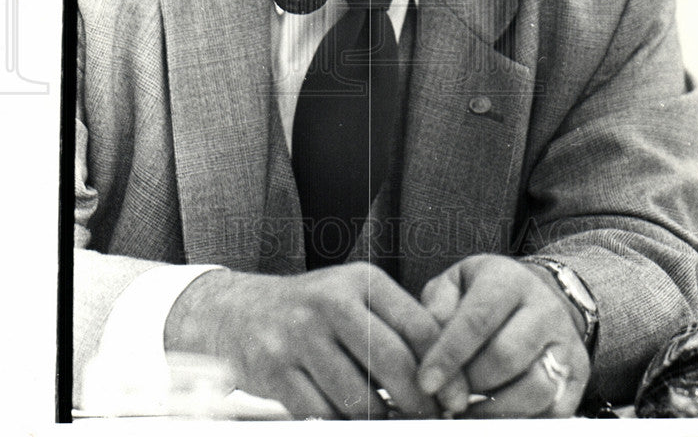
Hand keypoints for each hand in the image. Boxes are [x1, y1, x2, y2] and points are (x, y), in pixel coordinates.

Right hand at [165, 262, 441, 418]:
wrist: (239, 311)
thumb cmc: (311, 308)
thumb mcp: (354, 296)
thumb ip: (395, 324)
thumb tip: (442, 372)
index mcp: (362, 280)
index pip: (418, 326)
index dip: (443, 369)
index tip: (454, 397)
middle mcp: (332, 301)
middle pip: (392, 362)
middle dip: (418, 402)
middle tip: (428, 419)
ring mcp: (300, 334)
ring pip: (359, 396)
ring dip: (378, 418)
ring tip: (386, 420)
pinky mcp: (276, 369)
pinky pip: (322, 413)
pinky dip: (339, 423)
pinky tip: (347, 419)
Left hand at [417, 254, 589, 417]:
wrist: (535, 295)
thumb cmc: (484, 294)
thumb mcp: (455, 284)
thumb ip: (436, 308)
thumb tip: (428, 346)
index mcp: (508, 279)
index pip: (477, 319)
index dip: (449, 354)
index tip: (426, 381)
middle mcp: (544, 307)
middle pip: (506, 357)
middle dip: (470, 382)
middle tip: (448, 393)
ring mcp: (567, 341)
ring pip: (534, 388)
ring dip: (494, 408)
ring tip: (469, 406)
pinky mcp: (578, 374)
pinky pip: (552, 411)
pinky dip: (519, 419)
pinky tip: (494, 412)